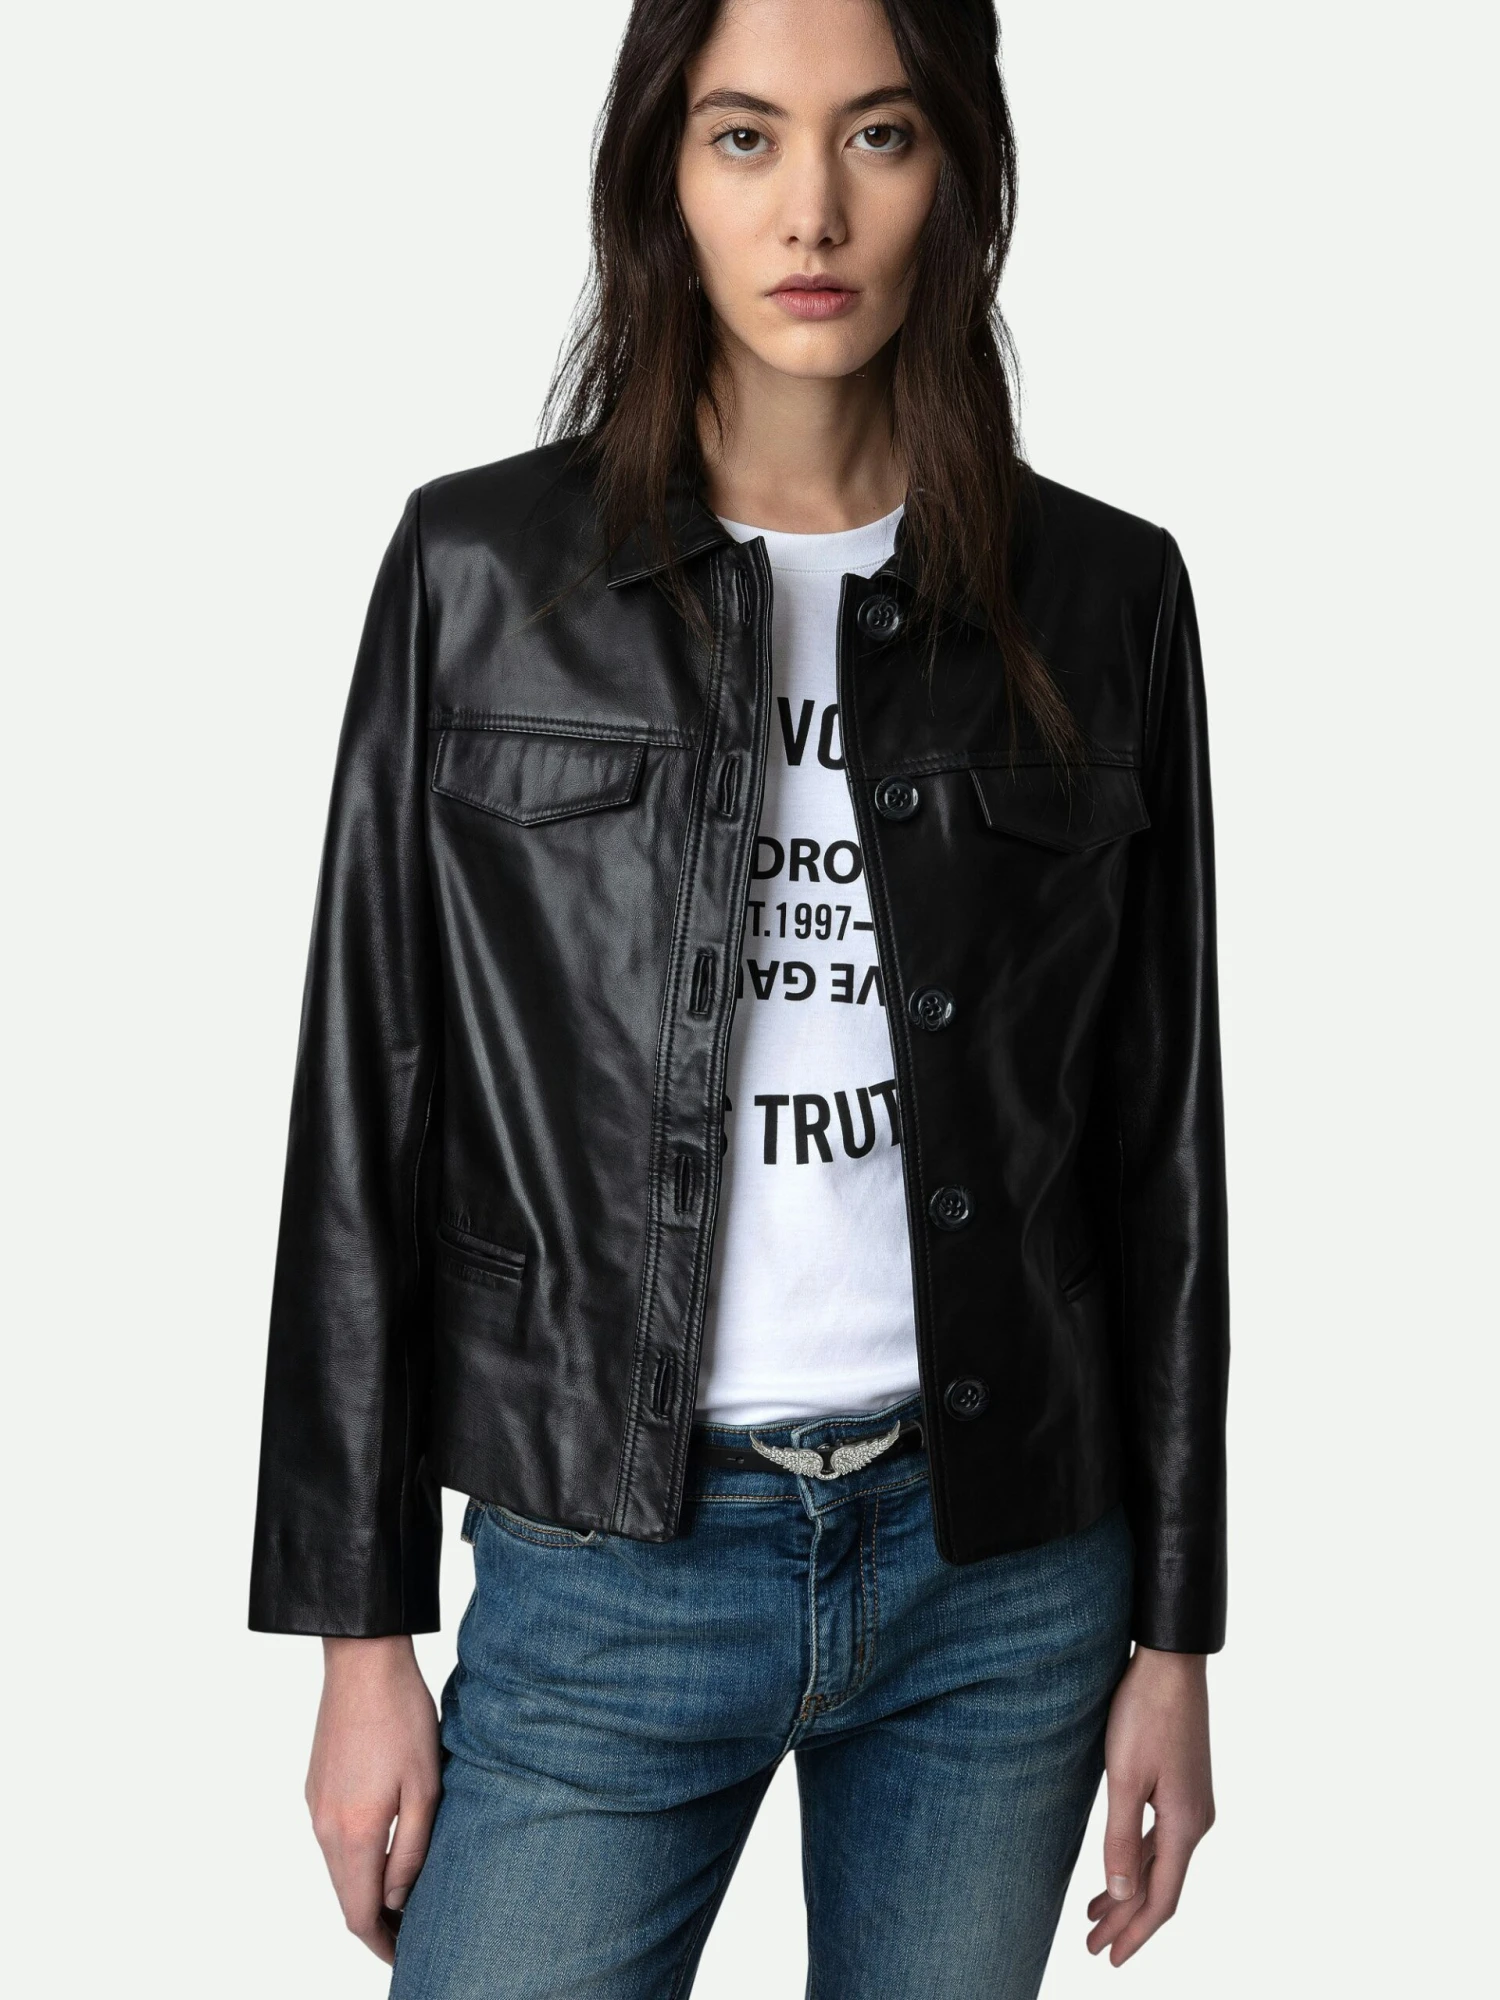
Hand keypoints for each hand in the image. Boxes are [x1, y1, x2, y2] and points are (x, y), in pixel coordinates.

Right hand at [305, 1635, 440, 1964]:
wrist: (362, 1660)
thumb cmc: (402, 1716)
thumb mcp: (425, 1785)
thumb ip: (412, 1849)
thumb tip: (398, 1898)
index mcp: (354, 1832)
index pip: (359, 1913)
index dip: (381, 1943)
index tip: (405, 1955)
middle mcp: (324, 1827)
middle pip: (344, 1897)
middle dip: (374, 1922)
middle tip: (409, 1935)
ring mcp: (315, 1807)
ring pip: (337, 1869)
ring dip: (364, 1889)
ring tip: (402, 1897)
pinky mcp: (315, 1788)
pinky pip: (332, 1840)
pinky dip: (354, 1859)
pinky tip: (383, 1851)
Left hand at [1086, 1645, 1214, 1965]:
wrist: (1171, 1662)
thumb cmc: (1145, 1713)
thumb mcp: (1125, 1776)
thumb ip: (1121, 1836)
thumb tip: (1120, 1891)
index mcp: (1186, 1825)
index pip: (1161, 1898)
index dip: (1135, 1932)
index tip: (1109, 1958)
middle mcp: (1196, 1822)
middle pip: (1161, 1886)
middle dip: (1127, 1919)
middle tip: (1093, 1946)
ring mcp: (1192, 1804)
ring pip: (1160, 1863)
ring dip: (1130, 1890)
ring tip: (1097, 1915)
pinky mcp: (1182, 1787)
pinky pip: (1161, 1838)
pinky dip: (1138, 1859)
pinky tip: (1120, 1866)